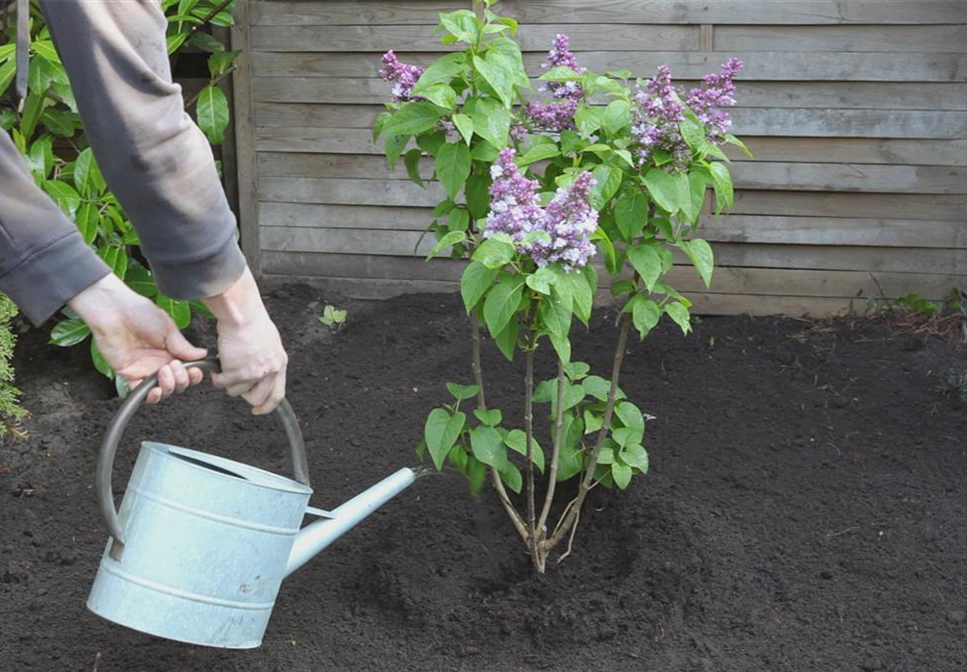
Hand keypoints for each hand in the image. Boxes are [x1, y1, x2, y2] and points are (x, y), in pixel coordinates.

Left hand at [69, 274, 207, 403]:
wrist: (114, 311)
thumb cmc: (139, 312)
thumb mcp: (168, 328)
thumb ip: (184, 346)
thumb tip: (202, 355)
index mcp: (171, 351)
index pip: (186, 370)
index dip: (192, 374)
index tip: (194, 370)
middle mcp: (159, 362)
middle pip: (177, 383)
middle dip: (181, 379)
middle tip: (175, 365)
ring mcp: (144, 369)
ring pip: (162, 390)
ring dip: (168, 386)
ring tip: (164, 371)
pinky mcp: (128, 374)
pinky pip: (140, 392)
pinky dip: (150, 396)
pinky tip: (155, 390)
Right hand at [203, 268, 286, 414]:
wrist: (243, 316)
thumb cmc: (252, 322)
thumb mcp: (268, 343)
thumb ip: (266, 358)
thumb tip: (260, 367)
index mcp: (279, 363)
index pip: (277, 394)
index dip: (267, 406)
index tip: (259, 410)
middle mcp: (270, 370)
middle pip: (257, 398)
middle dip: (243, 394)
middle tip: (236, 383)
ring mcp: (254, 373)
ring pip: (236, 392)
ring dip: (228, 384)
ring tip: (224, 370)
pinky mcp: (238, 372)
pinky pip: (223, 384)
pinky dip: (217, 379)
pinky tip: (216, 369)